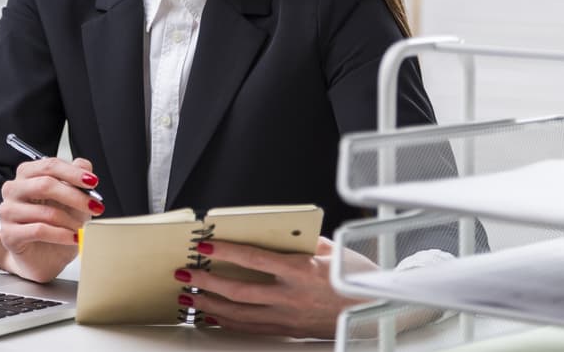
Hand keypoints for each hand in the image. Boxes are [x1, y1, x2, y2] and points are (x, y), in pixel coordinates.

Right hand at [0, 156, 103, 282]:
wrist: (44, 257)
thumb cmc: (56, 224)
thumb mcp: (72, 199)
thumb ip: (76, 178)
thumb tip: (83, 165)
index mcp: (27, 174)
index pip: (50, 165)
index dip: (73, 173)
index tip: (92, 182)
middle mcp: (13, 189)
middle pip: (45, 185)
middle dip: (75, 196)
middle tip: (94, 206)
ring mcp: (8, 211)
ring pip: (45, 211)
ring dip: (70, 221)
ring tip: (83, 228)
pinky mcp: (8, 234)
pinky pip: (39, 231)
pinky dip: (62, 235)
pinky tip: (73, 238)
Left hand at [175, 236, 371, 337]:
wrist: (378, 312)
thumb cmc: (358, 278)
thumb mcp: (333, 250)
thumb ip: (302, 241)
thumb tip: (277, 232)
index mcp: (300, 271)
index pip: (254, 259)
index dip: (226, 251)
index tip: (204, 245)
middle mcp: (291, 296)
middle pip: (239, 290)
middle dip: (207, 282)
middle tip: (185, 274)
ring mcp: (288, 316)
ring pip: (240, 314)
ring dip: (211, 306)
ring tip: (189, 298)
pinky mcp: (289, 330)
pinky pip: (252, 328)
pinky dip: (228, 322)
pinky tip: (212, 317)